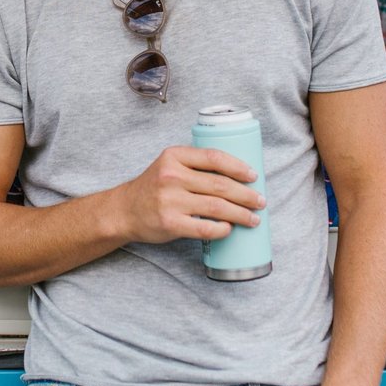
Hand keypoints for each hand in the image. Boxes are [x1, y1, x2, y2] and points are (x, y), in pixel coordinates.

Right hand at [110, 145, 263, 244]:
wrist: (125, 210)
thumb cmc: (153, 188)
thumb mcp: (168, 166)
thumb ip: (195, 165)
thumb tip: (236, 175)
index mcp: (174, 156)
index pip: (213, 157)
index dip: (238, 167)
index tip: (253, 176)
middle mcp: (171, 176)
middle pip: (220, 184)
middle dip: (246, 194)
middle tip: (260, 201)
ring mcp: (170, 200)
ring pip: (216, 207)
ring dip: (240, 214)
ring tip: (253, 218)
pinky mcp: (170, 223)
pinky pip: (204, 227)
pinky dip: (222, 229)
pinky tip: (230, 229)